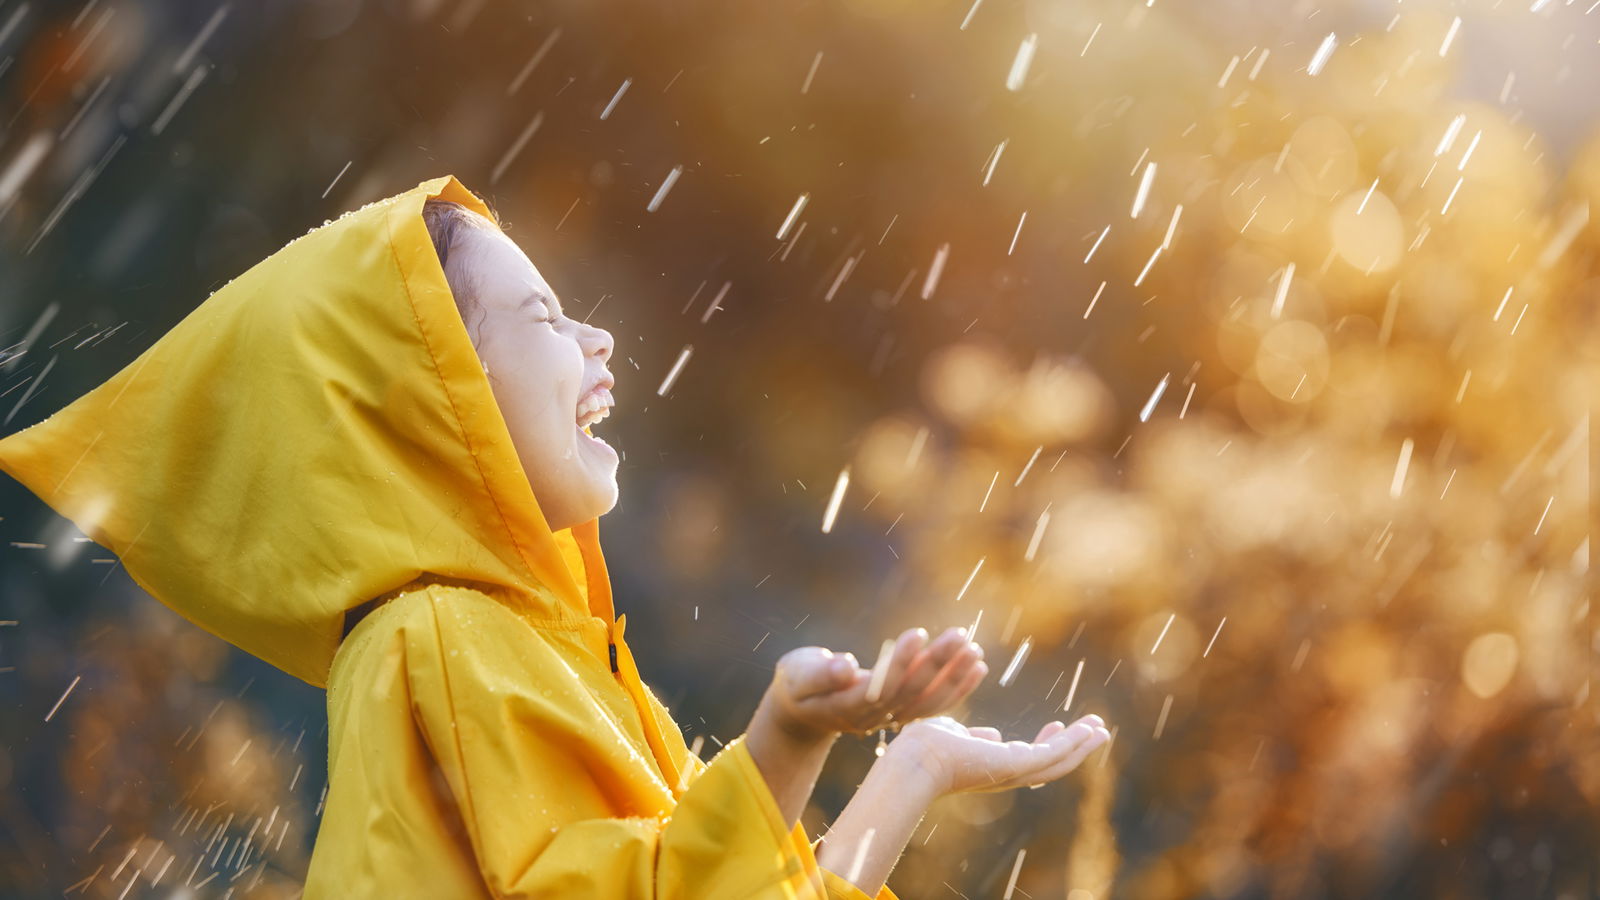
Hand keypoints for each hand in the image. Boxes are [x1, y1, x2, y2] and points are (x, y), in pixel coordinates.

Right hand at [756, 626, 986, 740]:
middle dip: (936, 663)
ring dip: (953, 677)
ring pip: (928, 702)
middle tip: (959, 636)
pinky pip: (934, 705)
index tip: (918, 633)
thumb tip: (845, 666)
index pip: (879, 686)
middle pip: (911, 692)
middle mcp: (874, 717)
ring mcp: (889, 719)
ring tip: (974, 651)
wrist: (802, 711)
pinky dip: (957, 688)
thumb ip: (820, 674)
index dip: (900, 662)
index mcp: (847, 706)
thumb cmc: (797, 684)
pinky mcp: (900, 713)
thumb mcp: (798, 676)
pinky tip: (977, 667)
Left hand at [883, 714, 1109, 797]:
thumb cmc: (923, 748)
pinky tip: (1090, 729)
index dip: (1045, 742)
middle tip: (1095, 731)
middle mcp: (1005, 776)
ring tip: (1102, 729)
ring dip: (1081, 745)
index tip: (1057, 725)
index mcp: (990, 768)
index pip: (1025, 758)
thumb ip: (973, 737)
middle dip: (1073, 747)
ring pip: (1057, 761)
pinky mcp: (1017, 765)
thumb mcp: (954, 736)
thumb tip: (991, 735)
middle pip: (1049, 764)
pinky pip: (1053, 753)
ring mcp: (1012, 773)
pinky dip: (1074, 742)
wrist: (913, 761)